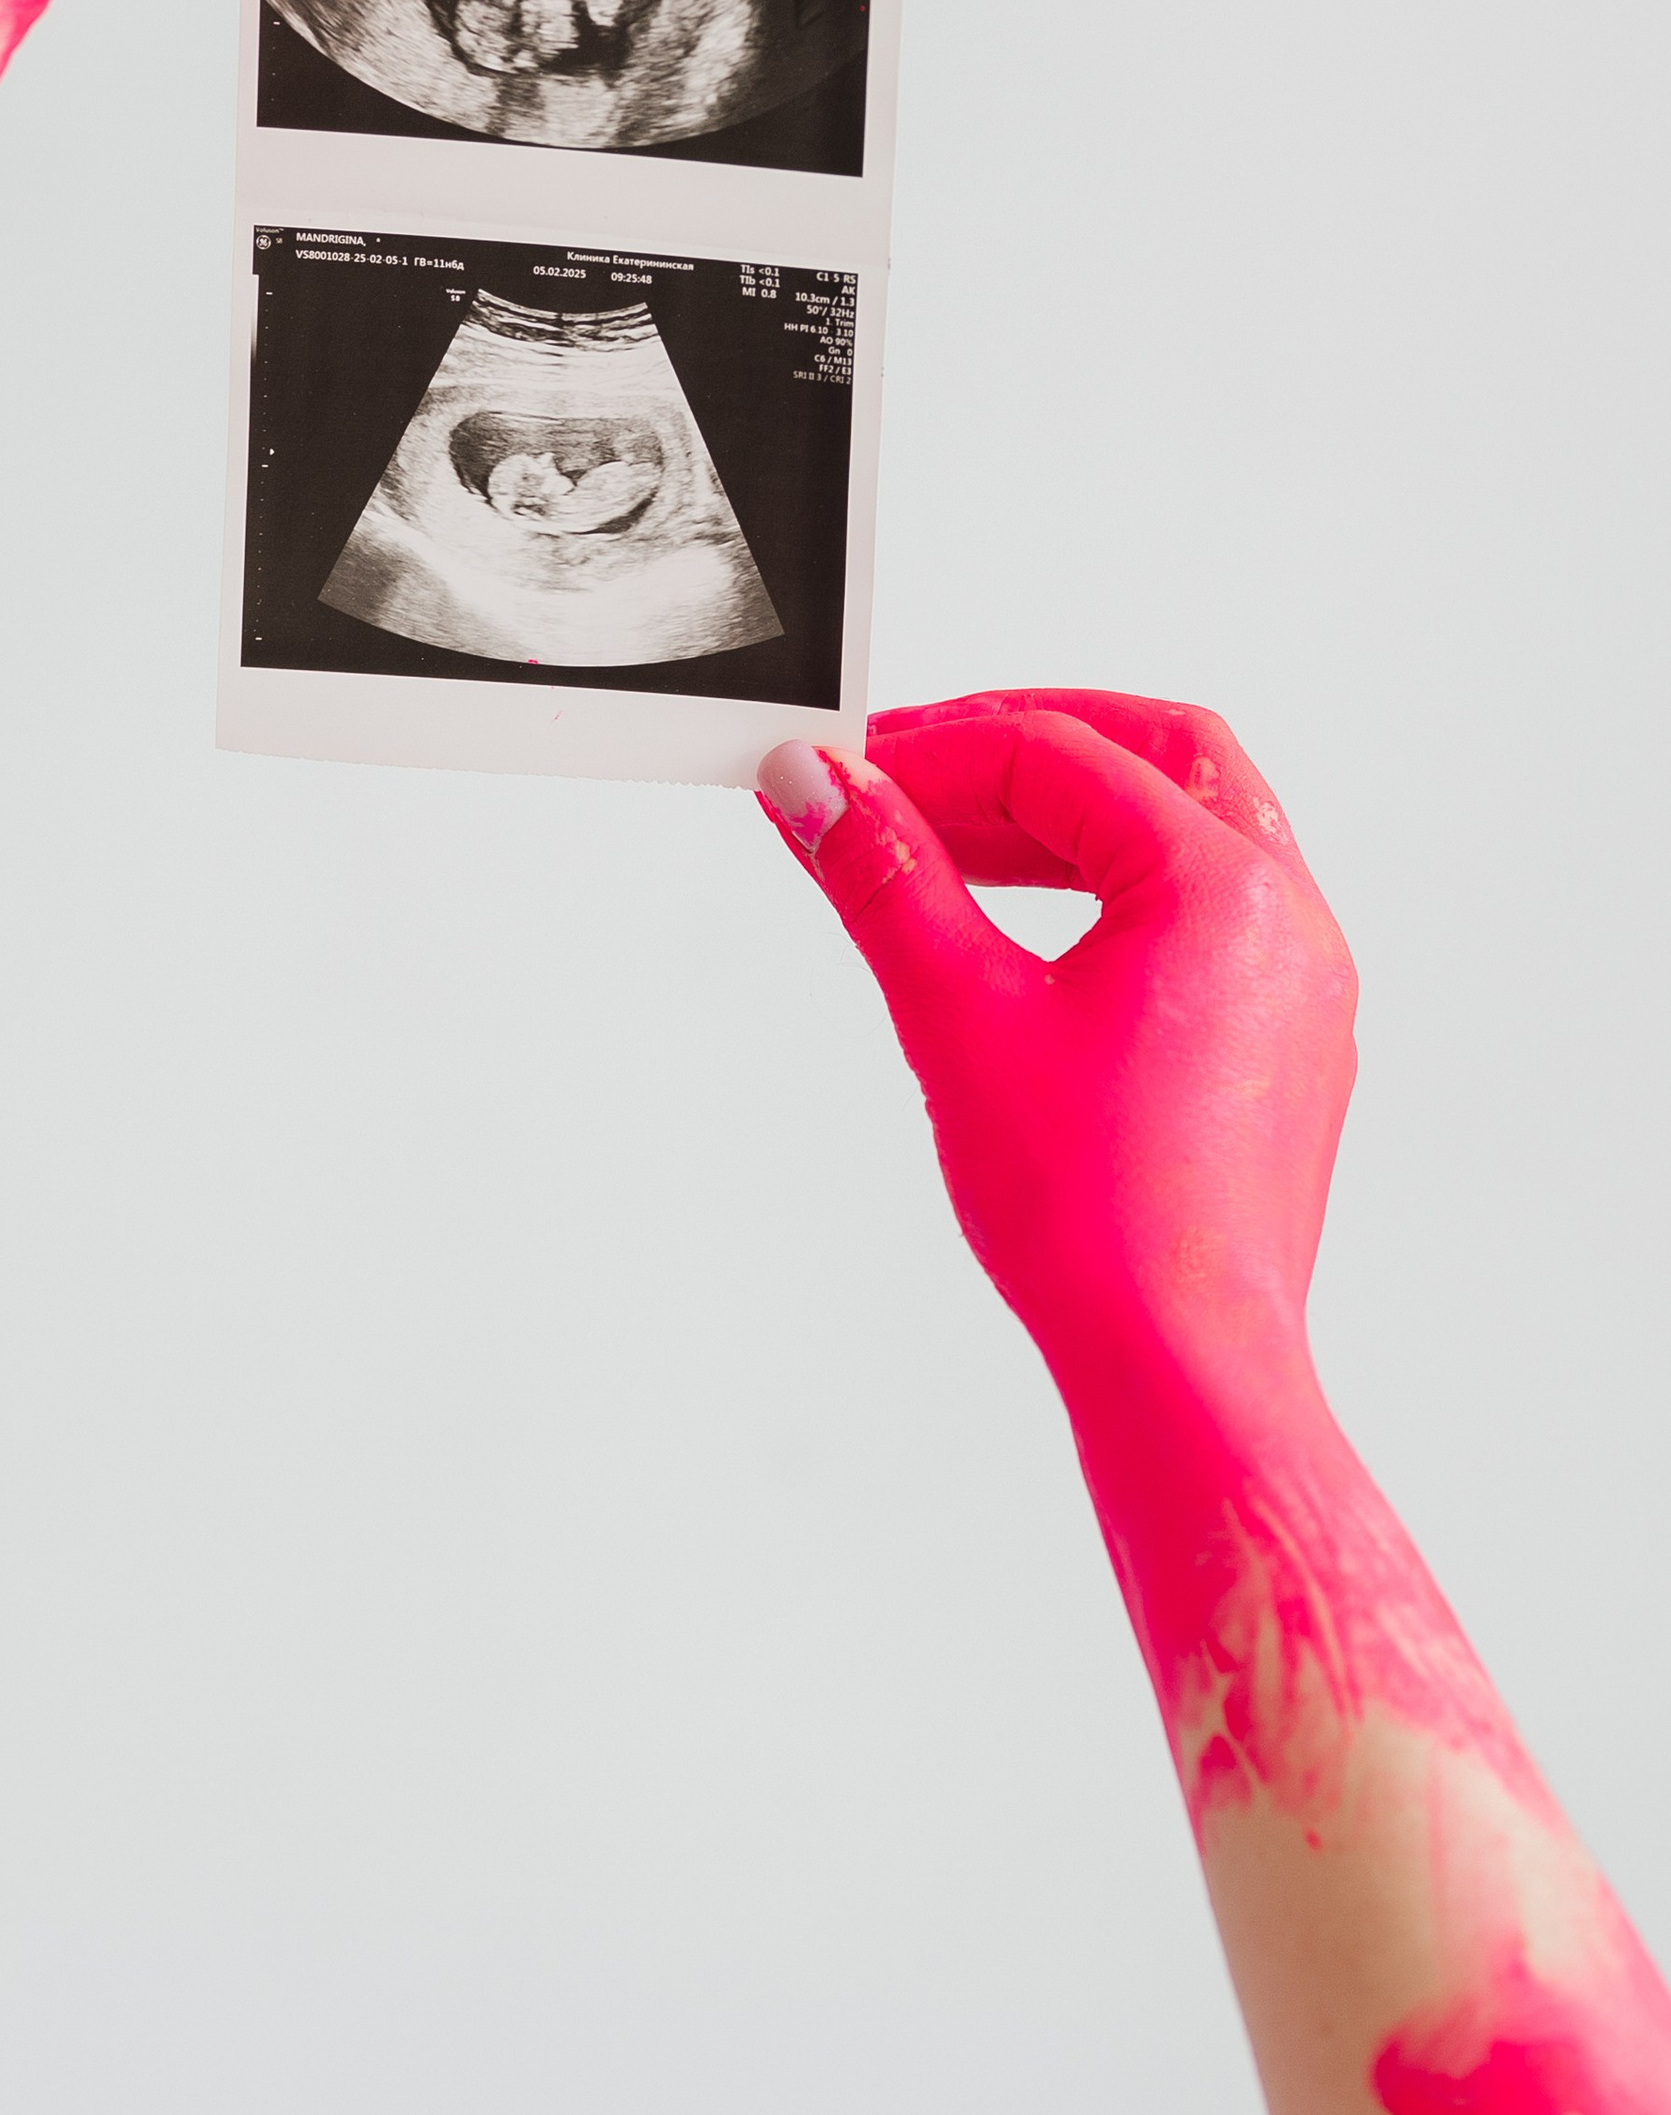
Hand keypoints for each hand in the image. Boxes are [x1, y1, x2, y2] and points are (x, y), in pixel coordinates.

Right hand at [758, 692, 1357, 1402]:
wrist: (1182, 1368)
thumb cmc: (1097, 1217)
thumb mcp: (957, 1018)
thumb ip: (883, 880)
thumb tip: (816, 789)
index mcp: (1222, 888)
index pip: (1058, 758)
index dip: (933, 753)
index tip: (840, 774)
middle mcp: (1286, 918)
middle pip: (1156, 754)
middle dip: (1022, 746)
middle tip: (910, 766)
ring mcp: (1297, 985)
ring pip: (1186, 831)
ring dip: (1064, 818)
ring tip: (944, 843)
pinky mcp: (1282, 1046)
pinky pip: (1201, 914)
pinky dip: (1109, 888)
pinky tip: (1023, 930)